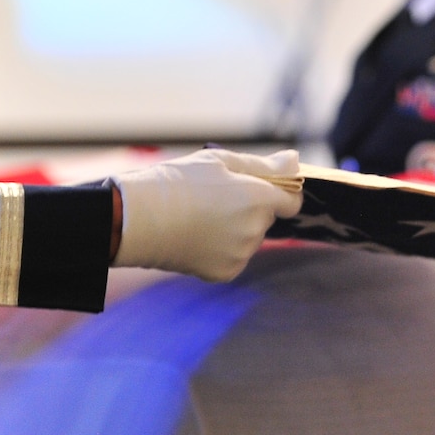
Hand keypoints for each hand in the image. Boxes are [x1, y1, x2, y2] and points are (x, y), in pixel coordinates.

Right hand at [112, 148, 302, 281]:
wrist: (138, 220)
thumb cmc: (177, 182)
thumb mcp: (220, 161)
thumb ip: (263, 165)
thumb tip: (296, 161)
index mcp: (258, 198)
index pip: (292, 200)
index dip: (277, 191)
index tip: (254, 186)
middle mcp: (256, 230)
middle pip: (266, 218)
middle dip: (249, 208)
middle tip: (213, 198)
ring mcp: (241, 254)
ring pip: (249, 238)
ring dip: (235, 229)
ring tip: (200, 217)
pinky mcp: (226, 273)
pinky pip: (234, 257)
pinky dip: (222, 249)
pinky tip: (197, 236)